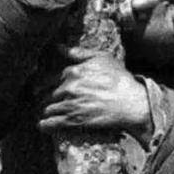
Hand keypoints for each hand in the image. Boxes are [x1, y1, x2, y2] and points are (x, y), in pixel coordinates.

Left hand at [38, 46, 152, 144]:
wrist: (130, 102)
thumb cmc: (119, 79)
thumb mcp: (102, 58)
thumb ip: (79, 52)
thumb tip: (60, 47)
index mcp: (72, 72)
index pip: (52, 78)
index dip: (51, 84)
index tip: (50, 89)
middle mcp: (68, 88)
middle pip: (48, 93)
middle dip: (48, 98)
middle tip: (48, 102)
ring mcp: (69, 105)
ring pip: (47, 108)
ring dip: (47, 111)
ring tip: (47, 114)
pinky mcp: (72, 120)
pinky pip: (50, 123)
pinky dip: (44, 125)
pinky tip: (42, 125)